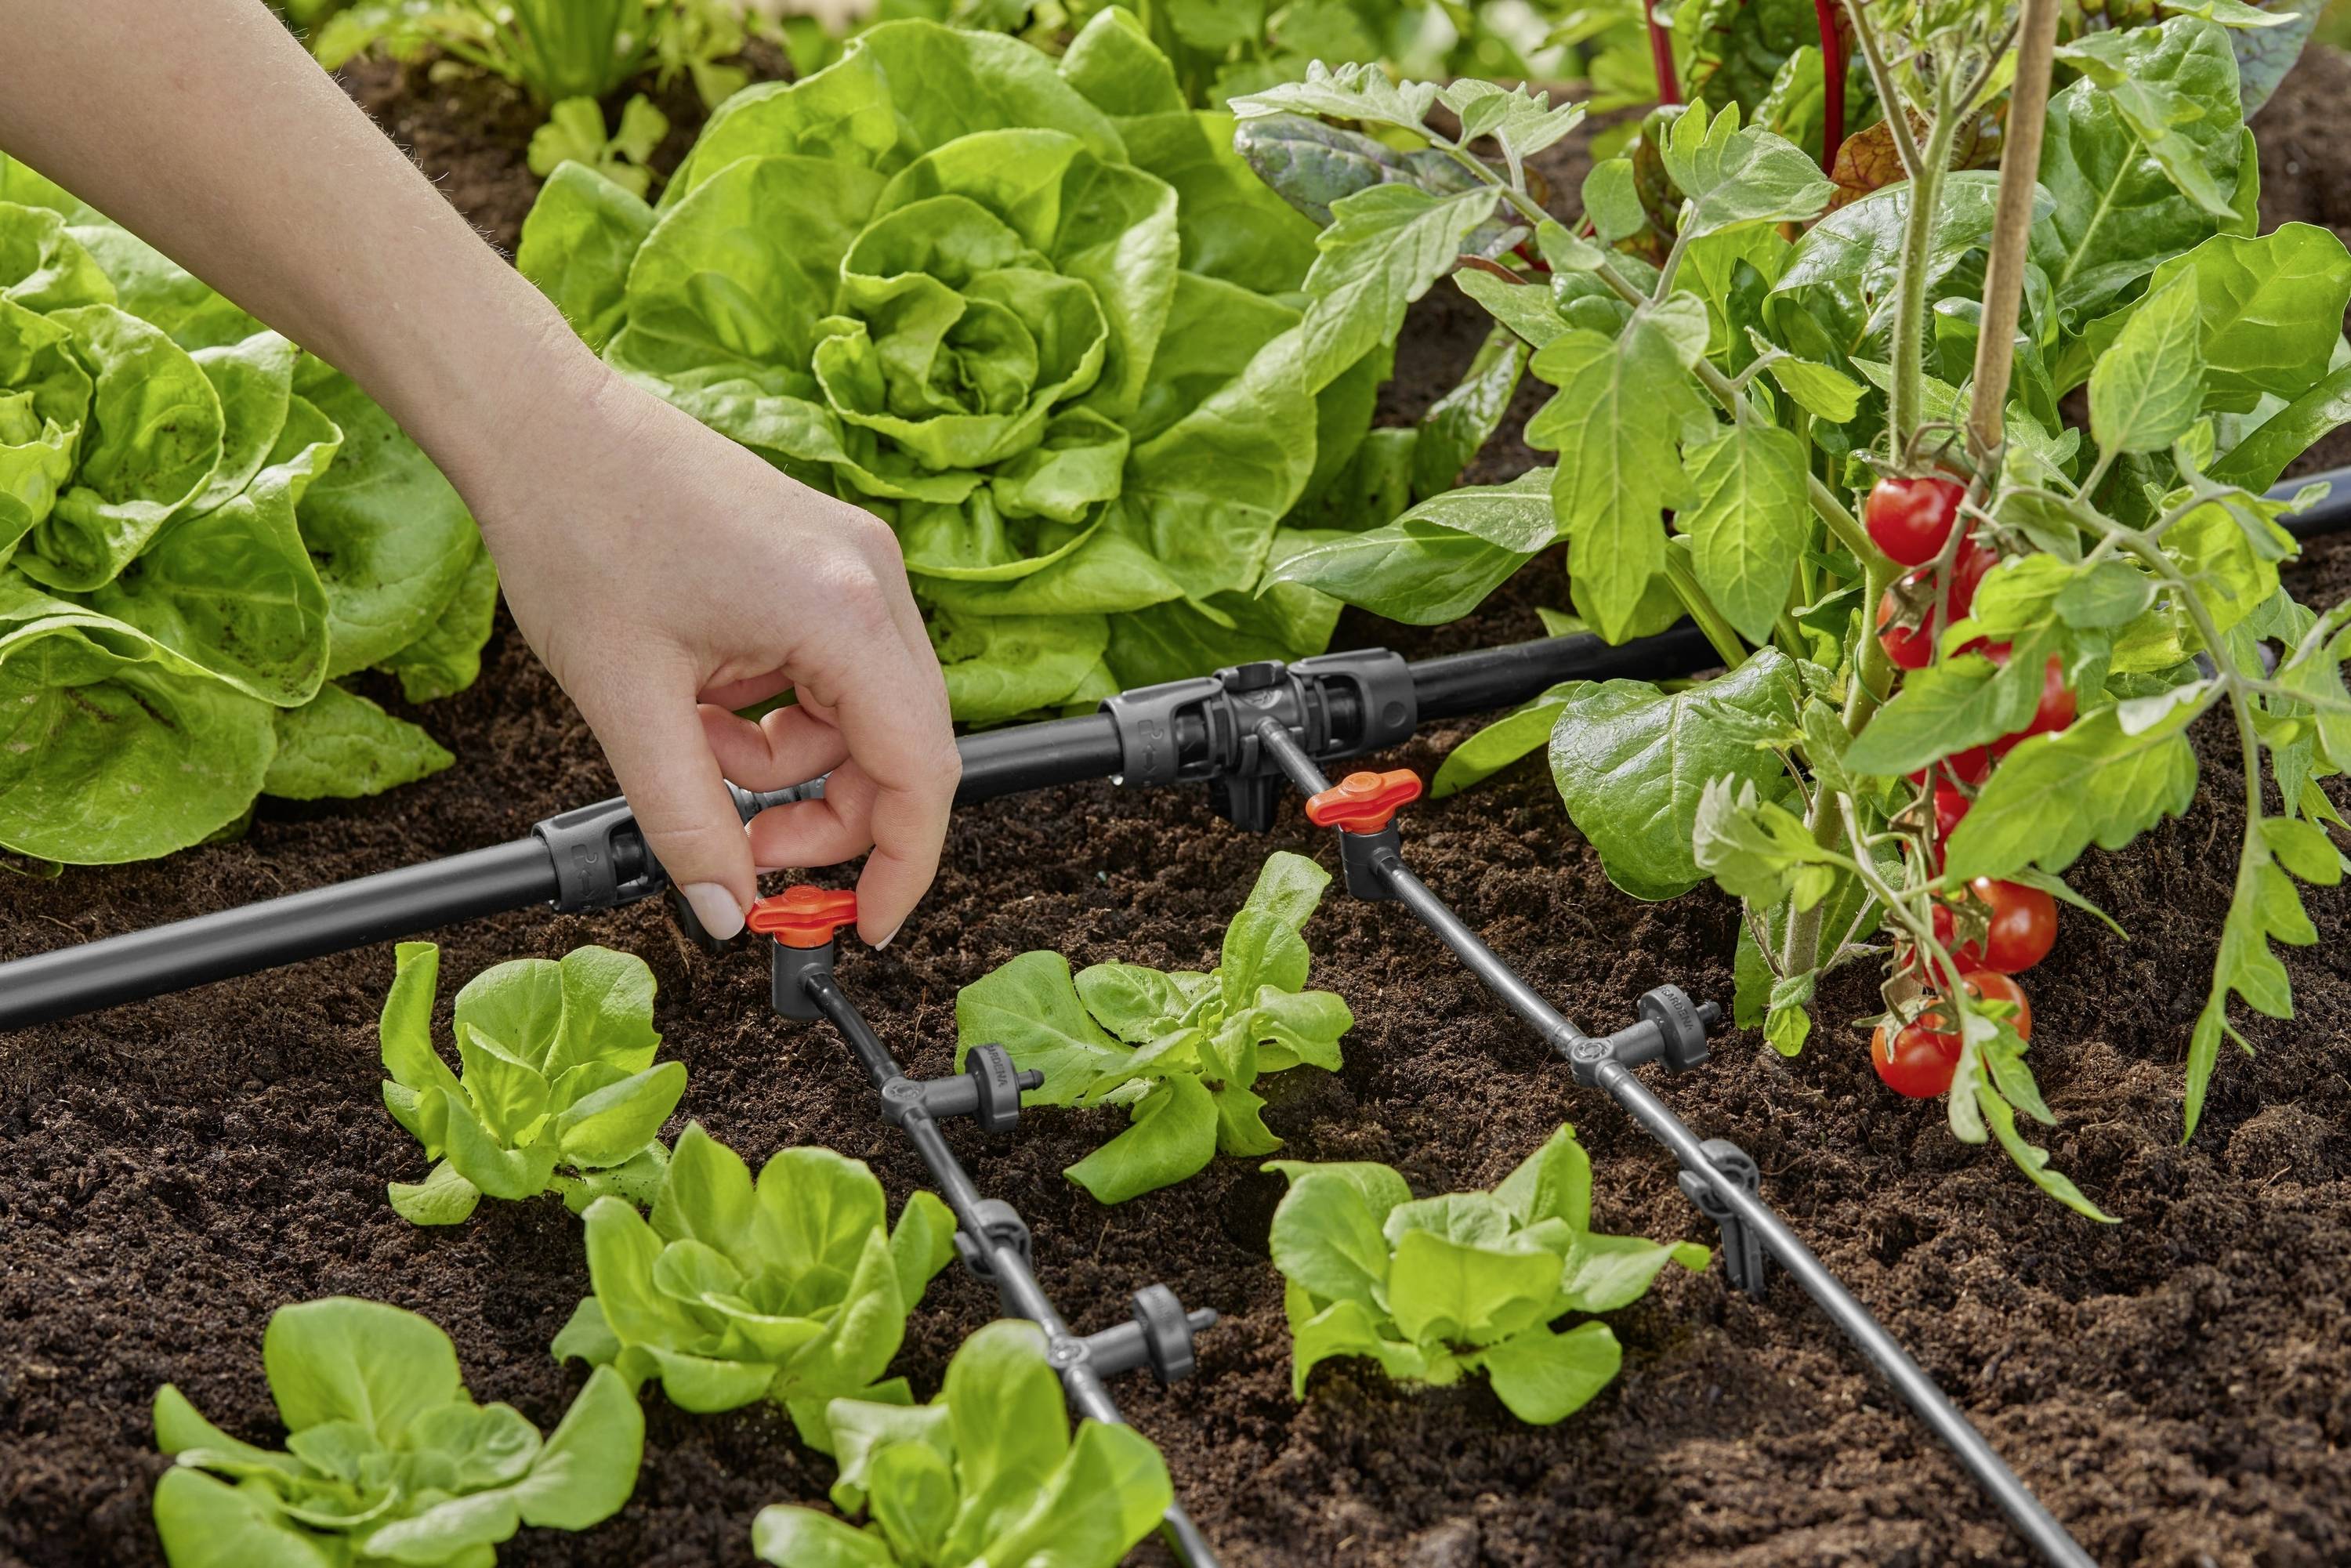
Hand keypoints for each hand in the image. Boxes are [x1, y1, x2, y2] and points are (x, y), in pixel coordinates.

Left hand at [452, 353, 958, 944]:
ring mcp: (854, 564)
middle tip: (749, 849)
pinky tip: (707, 705)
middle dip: (835, 818)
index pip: (920, 770)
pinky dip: (780, 714)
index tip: (869, 924)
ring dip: (794, 765)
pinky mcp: (826, 561)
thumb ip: (686, 820)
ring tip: (697, 753)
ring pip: (865, 716)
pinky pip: (834, 672)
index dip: (903, 863)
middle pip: (903, 747)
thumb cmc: (579, 530)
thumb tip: (727, 911)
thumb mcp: (626, 705)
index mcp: (842, 611)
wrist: (542, 427)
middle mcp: (870, 580)